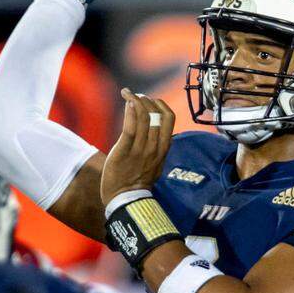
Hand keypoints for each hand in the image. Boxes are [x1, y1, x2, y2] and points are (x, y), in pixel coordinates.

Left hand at [100, 89, 175, 206]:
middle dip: (146, 99)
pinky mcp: (124, 152)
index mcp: (163, 149)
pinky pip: (130, 128)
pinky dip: (130, 111)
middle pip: (156, 114)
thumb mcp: (156, 164)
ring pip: (143, 117)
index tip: (150, 100)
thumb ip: (159, 147)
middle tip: (135, 95)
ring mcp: (140, 150)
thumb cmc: (138, 181)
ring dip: (135, 100)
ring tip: (127, 93)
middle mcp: (154, 147)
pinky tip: (127, 102)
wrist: (125, 199)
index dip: (160, 104)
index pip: (169, 118)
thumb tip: (161, 133)